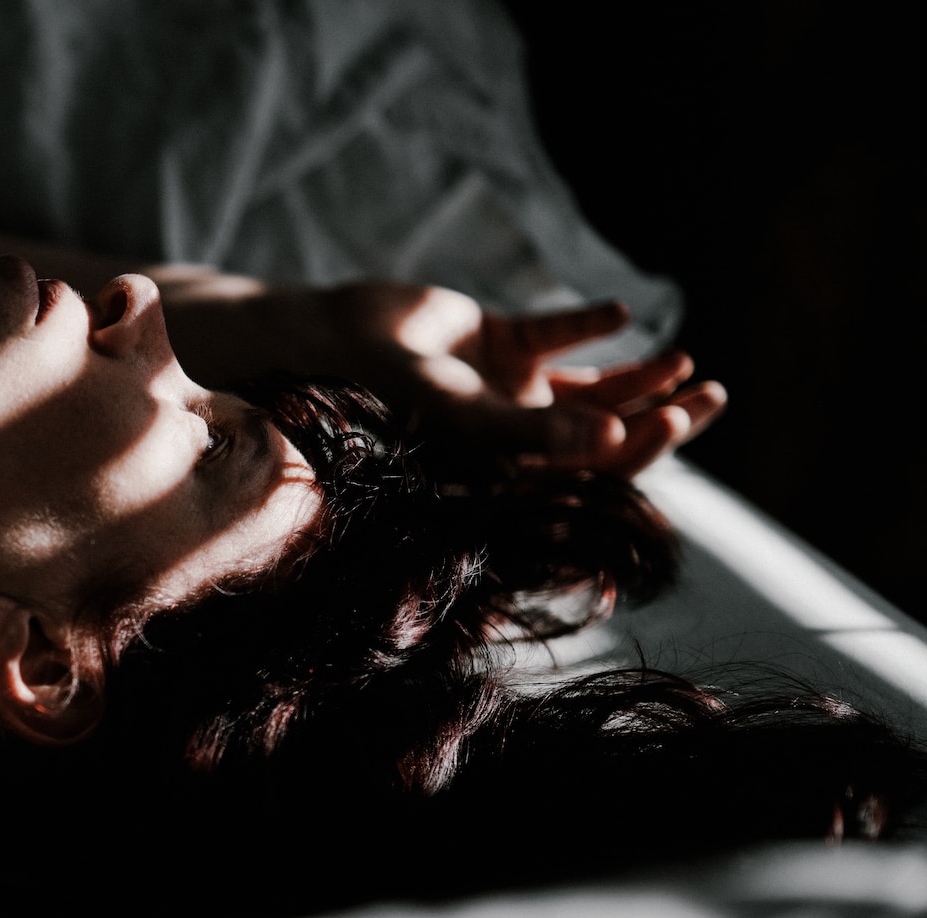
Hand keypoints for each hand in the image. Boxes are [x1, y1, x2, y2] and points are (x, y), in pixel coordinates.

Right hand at [309, 283, 726, 474]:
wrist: (333, 340)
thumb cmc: (387, 392)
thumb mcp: (466, 415)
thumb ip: (537, 429)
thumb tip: (616, 438)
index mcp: (510, 471)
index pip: (589, 473)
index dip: (638, 452)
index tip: (675, 421)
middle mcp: (517, 436)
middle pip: (604, 431)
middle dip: (660, 416)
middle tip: (713, 396)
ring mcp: (512, 389)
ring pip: (592, 386)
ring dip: (640, 376)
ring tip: (684, 361)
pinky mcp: (502, 341)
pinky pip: (556, 335)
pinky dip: (587, 324)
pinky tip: (619, 315)